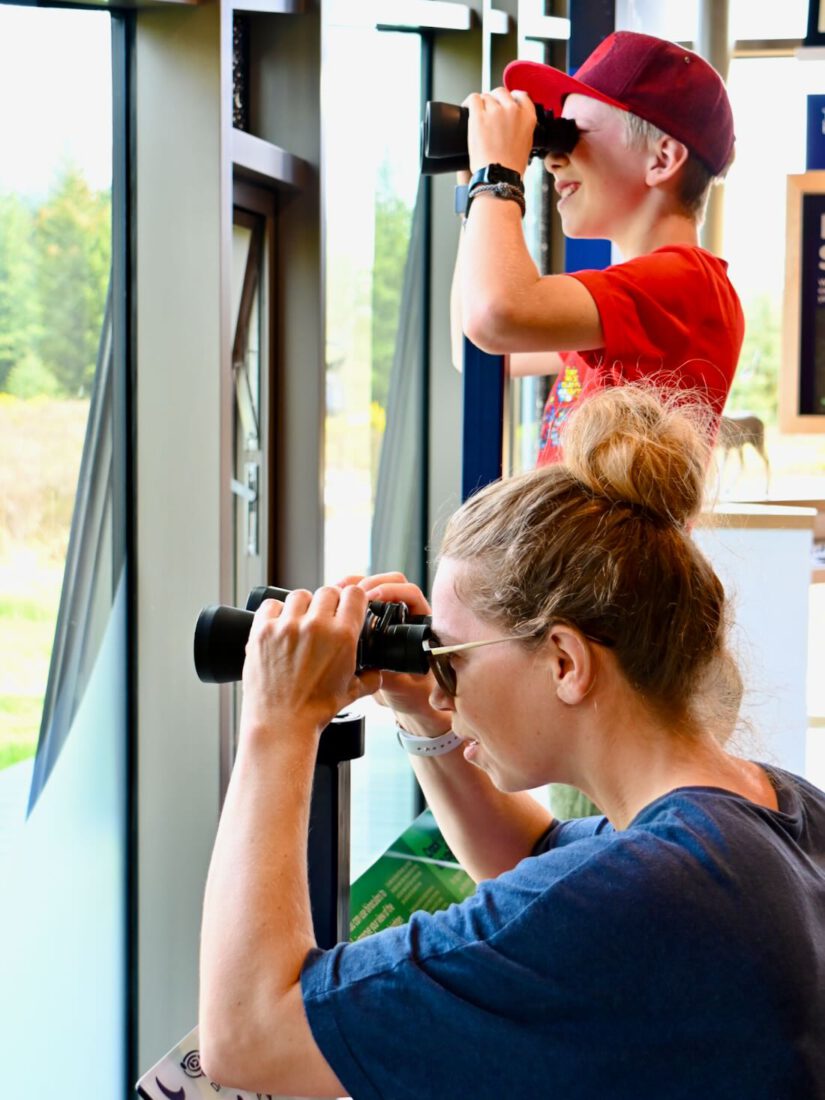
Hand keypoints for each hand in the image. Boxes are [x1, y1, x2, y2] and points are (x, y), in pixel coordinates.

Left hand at [239, 586, 380, 746]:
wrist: (281, 724)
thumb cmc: (315, 710)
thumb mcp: (352, 693)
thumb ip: (371, 677)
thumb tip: (377, 671)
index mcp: (342, 636)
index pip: (354, 594)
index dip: (353, 599)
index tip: (348, 606)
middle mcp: (315, 626)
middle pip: (327, 591)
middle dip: (329, 604)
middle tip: (324, 620)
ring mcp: (286, 627)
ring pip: (300, 595)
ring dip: (303, 606)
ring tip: (300, 624)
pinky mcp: (262, 631)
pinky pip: (271, 605)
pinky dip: (276, 613)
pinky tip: (279, 626)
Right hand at [337, 573, 451, 734]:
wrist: (406, 700)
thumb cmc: (413, 693)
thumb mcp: (405, 688)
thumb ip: (396, 679)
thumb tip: (380, 668)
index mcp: (421, 626)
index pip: (411, 594)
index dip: (393, 591)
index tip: (375, 597)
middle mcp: (408, 615)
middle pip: (392, 582)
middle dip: (371, 581)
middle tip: (353, 593)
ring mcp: (389, 615)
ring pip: (374, 586)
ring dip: (355, 584)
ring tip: (338, 591)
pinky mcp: (371, 618)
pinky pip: (359, 598)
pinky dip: (345, 595)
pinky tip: (331, 600)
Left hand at [462, 87, 535, 175]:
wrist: (499, 175)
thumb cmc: (511, 166)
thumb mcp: (527, 142)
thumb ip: (522, 126)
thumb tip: (514, 121)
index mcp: (527, 116)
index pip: (520, 95)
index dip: (510, 97)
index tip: (504, 101)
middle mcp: (513, 110)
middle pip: (501, 93)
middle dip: (494, 100)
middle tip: (489, 112)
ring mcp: (496, 111)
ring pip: (486, 97)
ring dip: (482, 104)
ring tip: (478, 117)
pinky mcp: (479, 116)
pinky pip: (473, 99)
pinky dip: (469, 102)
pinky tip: (467, 108)